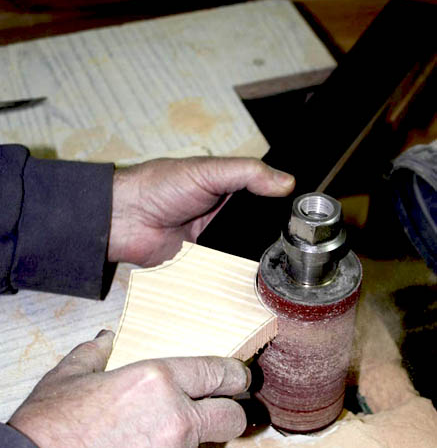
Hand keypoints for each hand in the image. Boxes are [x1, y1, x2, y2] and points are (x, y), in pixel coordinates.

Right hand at [8, 331, 249, 447]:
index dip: (235, 375)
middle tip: (214, 415)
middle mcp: (179, 421)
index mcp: (159, 382)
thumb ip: (94, 353)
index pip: (218, 372)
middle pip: (232, 417)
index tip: (240, 379)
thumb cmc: (50, 430)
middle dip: (228, 413)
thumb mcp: (68, 377)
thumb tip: (105, 339)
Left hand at [108, 156, 294, 265]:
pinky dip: (234, 273)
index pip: (263, 197)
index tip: (303, 216)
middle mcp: (223, 215)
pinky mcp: (202, 264)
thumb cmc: (159, 186)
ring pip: (244, 252)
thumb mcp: (207, 171)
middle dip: (269, 235)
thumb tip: (286, 182)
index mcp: (226, 188)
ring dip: (253, 256)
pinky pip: (225, 271)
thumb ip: (247, 173)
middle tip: (294, 244)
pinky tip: (249, 276)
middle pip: (257, 229)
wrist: (125, 219)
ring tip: (276, 262)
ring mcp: (213, 241)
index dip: (280, 205)